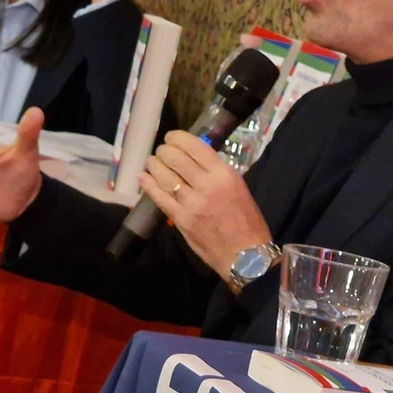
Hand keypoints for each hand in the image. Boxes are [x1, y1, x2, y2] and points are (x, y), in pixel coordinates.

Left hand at [138, 131, 272, 280]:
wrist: (245, 255)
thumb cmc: (247, 221)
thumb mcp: (239, 187)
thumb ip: (217, 173)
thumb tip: (195, 160)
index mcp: (224, 175)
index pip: (195, 147)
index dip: (178, 138)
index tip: (172, 137)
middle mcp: (206, 185)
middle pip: (176, 159)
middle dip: (165, 150)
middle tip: (162, 151)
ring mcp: (191, 203)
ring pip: (164, 176)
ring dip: (155, 165)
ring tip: (152, 161)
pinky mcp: (181, 220)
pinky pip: (160, 198)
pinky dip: (149, 185)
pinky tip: (144, 177)